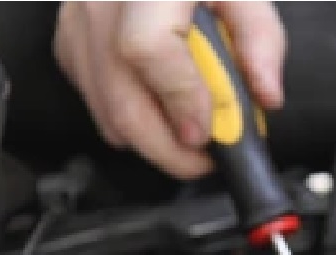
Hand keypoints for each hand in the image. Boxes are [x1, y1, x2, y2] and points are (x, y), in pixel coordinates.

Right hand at [54, 1, 285, 178]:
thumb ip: (261, 39)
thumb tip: (265, 94)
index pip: (148, 48)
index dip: (180, 99)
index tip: (206, 131)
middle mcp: (103, 3)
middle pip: (122, 102)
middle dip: (170, 150)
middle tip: (206, 158)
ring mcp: (78, 25)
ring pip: (108, 116)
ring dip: (154, 139)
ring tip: (189, 129)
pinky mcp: (70, 44)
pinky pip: (97, 105)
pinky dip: (132, 120)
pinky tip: (160, 103)